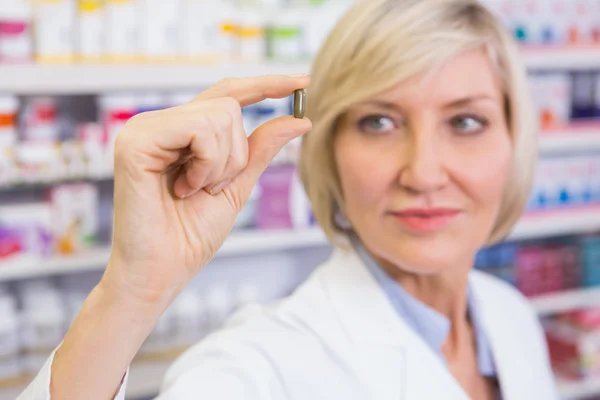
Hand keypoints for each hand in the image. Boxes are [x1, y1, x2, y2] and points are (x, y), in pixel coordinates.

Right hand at [103, 75, 311, 303]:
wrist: (162, 271)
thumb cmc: (191, 235)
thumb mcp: (237, 185)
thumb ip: (261, 149)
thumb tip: (301, 119)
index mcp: (180, 132)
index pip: (227, 94)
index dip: (265, 84)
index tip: (304, 79)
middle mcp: (159, 122)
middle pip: (229, 106)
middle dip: (236, 155)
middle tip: (209, 189)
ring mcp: (144, 128)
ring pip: (219, 115)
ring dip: (221, 164)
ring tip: (192, 191)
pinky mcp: (135, 140)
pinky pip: (199, 128)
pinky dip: (206, 165)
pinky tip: (182, 188)